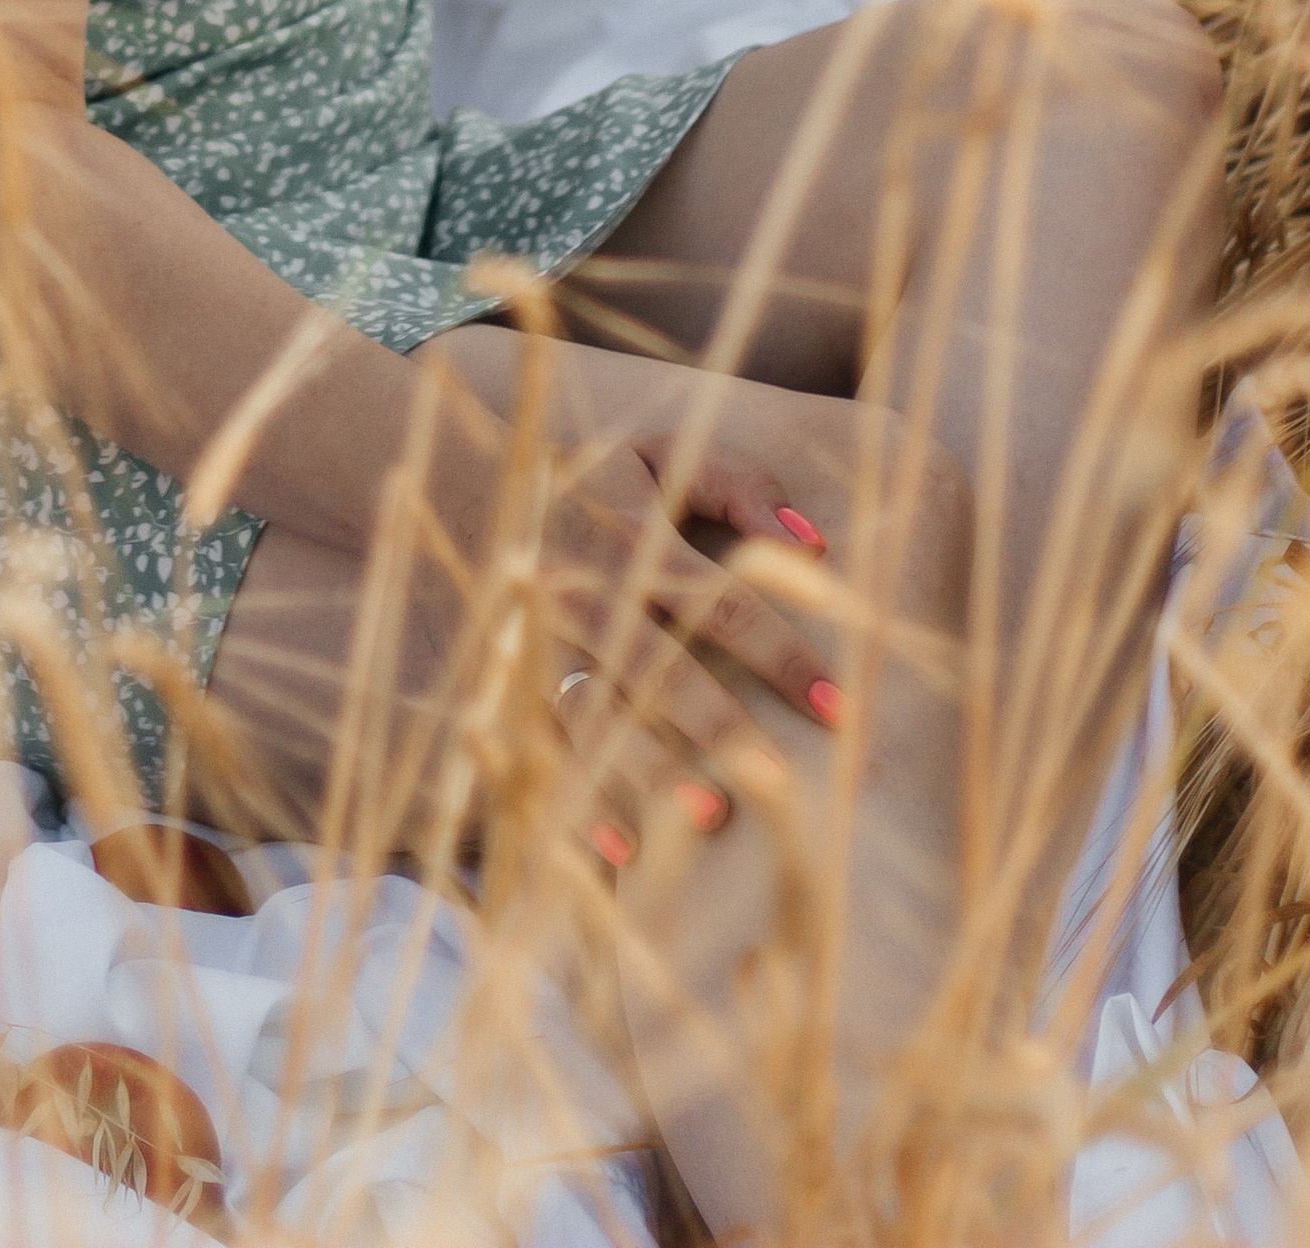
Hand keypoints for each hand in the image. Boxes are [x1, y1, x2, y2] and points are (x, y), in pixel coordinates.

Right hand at [535, 427, 840, 836]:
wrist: (472, 486)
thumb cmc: (604, 481)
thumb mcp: (666, 454)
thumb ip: (740, 487)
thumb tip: (814, 544)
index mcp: (628, 531)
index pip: (716, 596)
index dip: (778, 650)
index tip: (838, 707)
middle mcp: (582, 589)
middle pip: (655, 662)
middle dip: (718, 724)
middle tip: (779, 783)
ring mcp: (540, 641)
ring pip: (592, 711)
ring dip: (647, 767)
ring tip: (710, 817)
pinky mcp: (511, 682)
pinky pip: (540, 748)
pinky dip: (576, 801)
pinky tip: (625, 854)